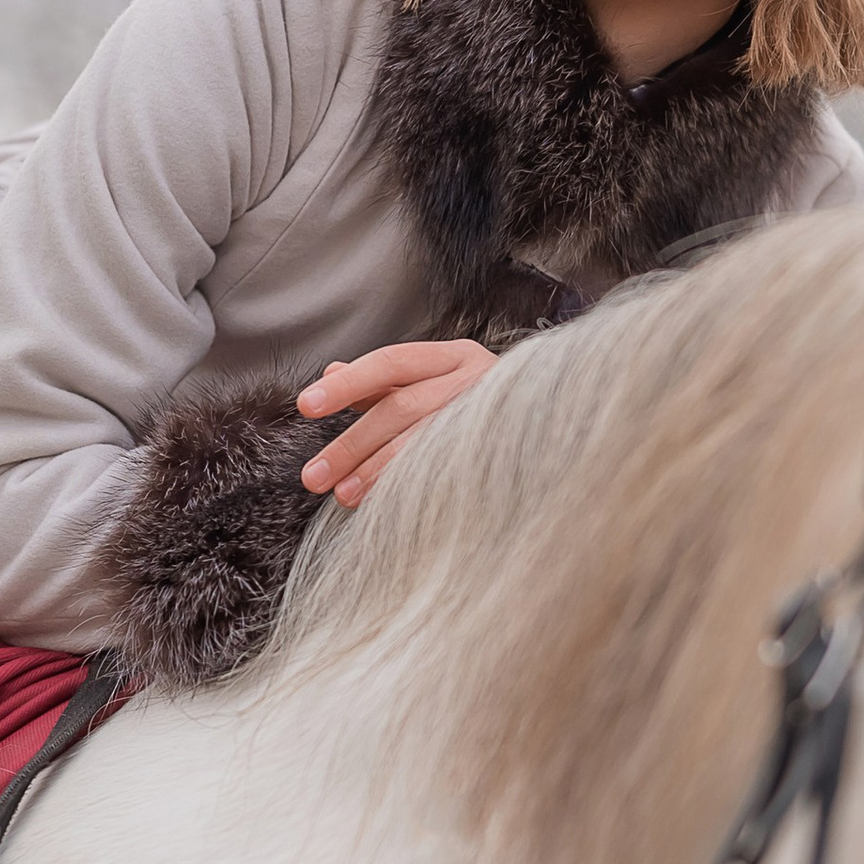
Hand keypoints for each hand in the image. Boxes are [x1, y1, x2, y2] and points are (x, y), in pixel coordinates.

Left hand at [297, 340, 496, 505]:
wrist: (558, 426)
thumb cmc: (479, 407)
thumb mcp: (432, 383)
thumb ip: (382, 382)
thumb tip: (330, 373)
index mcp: (454, 357)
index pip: (391, 362)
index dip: (347, 384)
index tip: (305, 406)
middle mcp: (477, 379)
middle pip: (402, 406)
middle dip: (353, 443)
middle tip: (314, 475)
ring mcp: (493, 417)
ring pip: (424, 441)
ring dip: (377, 471)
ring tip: (342, 496)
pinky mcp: (503, 453)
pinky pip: (449, 470)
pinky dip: (411, 486)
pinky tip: (385, 506)